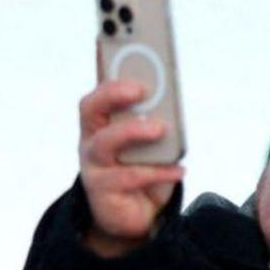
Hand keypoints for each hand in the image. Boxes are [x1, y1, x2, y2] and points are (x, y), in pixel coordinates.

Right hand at [78, 79, 184, 257]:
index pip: (98, 91)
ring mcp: (93, 166)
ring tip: (161, 128)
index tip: (119, 52)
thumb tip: (171, 106)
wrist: (136, 216)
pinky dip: (159, 172)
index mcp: (101, 123)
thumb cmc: (143, 169)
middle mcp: (91, 140)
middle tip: (141, 90)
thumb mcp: (150, 145)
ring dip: (133, 132)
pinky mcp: (103, 190)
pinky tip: (179, 169)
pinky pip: (130, 177)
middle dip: (113, 95)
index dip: (105, 75)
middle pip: (91, 110)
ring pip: (105, 143)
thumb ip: (154, 123)